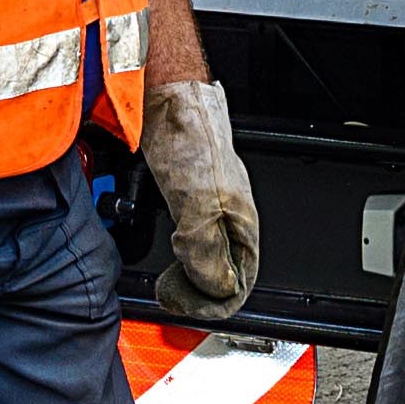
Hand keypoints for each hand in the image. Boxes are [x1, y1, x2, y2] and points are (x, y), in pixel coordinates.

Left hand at [141, 79, 259, 318]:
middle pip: (223, 271)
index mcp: (243, 223)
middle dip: (197, 290)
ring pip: (204, 254)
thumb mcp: (198, 208)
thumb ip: (207, 253)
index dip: (212, 302)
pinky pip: (187, 234)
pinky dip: (174, 250)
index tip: (183, 304)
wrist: (167, 99)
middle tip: (170, 293)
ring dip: (185, 271)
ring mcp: (209, 204)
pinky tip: (160, 247)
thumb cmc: (189, 141)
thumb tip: (215, 289)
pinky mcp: (187, 192)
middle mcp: (230, 216)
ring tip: (165, 276)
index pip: (240, 283)